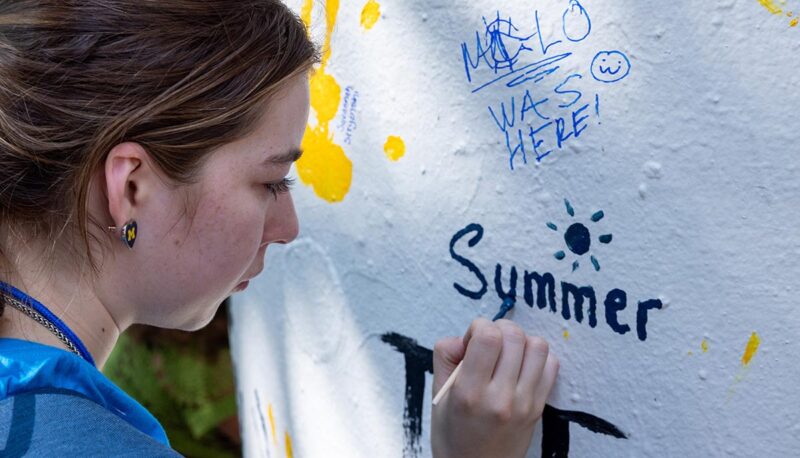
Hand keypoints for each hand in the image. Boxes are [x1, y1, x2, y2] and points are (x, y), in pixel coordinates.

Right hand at [431, 318, 558, 457]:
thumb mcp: (438, 396)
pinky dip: (537, 358)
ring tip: (506, 353)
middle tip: (488, 343)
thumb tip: (461, 336)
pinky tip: (520, 367)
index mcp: (469, 393)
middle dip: (499, 328)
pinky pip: (551, 365)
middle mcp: (500, 398)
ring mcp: (524, 403)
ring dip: (521, 341)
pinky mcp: (539, 407)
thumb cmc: (453, 436)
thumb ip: (445, 358)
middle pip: (514, 336)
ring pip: (537, 346)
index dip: (479, 326)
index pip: (488, 337)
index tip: (471, 339)